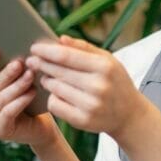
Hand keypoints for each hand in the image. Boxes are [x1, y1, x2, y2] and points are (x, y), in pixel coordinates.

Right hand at [0, 48, 58, 148]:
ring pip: (1, 99)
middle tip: (20, 62)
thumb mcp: (24, 81)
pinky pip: (7, 113)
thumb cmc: (33, 99)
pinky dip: (20, 101)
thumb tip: (19, 45)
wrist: (41, 127)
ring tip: (31, 75)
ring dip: (17, 86)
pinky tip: (32, 92)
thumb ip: (17, 66)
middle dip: (6, 73)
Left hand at [27, 36, 145, 136]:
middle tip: (32, 61)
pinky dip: (52, 97)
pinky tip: (57, 93)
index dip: (46, 51)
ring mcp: (90, 105)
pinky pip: (55, 105)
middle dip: (41, 65)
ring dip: (46, 81)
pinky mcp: (83, 120)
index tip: (34, 48)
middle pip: (58, 72)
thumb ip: (84, 48)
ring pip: (54, 88)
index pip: (66, 56)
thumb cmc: (115, 82)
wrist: (129, 114)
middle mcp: (98, 86)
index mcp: (105, 67)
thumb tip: (60, 39)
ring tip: (47, 77)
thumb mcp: (107, 60)